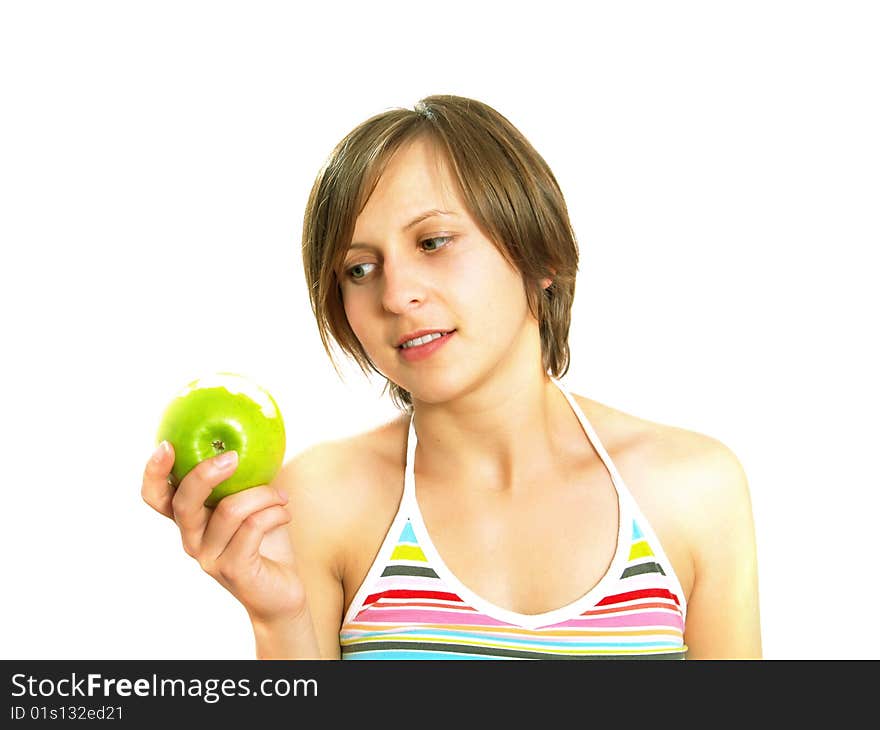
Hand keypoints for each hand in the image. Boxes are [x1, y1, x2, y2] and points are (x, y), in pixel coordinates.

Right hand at [141, 441, 307, 624]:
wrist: (282, 592)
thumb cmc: (267, 541)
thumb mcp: (253, 501)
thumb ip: (245, 475)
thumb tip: (255, 430)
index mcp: (192, 520)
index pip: (156, 498)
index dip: (153, 473)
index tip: (166, 445)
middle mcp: (193, 539)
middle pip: (183, 504)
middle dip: (204, 475)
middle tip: (233, 457)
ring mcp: (211, 558)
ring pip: (229, 511)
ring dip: (262, 494)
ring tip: (281, 495)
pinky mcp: (235, 571)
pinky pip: (253, 528)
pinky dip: (274, 513)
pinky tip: (285, 513)